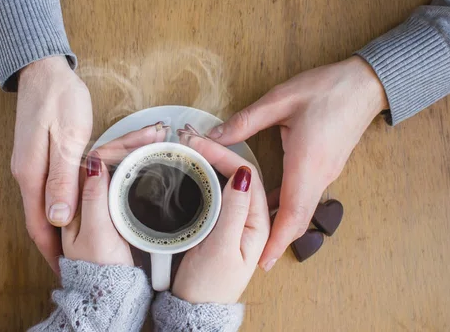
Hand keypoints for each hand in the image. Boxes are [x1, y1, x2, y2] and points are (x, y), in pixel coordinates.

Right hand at [11, 56, 92, 273]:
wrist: (44, 69)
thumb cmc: (59, 99)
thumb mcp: (67, 139)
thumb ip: (62, 179)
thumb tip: (57, 219)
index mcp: (31, 174)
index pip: (38, 224)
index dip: (51, 250)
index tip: (63, 270)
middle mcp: (26, 173)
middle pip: (39, 218)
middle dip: (55, 243)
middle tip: (73, 261)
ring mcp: (30, 164)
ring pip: (43, 204)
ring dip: (58, 224)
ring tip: (75, 242)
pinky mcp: (37, 154)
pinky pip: (47, 188)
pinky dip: (59, 203)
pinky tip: (72, 208)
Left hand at [62, 123, 170, 264]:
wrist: (108, 292)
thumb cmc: (98, 268)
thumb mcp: (95, 233)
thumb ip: (93, 198)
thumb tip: (94, 164)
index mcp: (70, 199)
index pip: (94, 159)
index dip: (120, 144)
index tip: (142, 135)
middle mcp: (79, 197)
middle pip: (106, 159)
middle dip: (131, 142)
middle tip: (157, 132)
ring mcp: (94, 201)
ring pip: (114, 165)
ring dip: (134, 150)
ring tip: (156, 137)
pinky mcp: (106, 208)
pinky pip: (120, 177)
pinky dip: (135, 165)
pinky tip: (148, 158)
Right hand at [172, 134, 269, 303]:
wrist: (194, 308)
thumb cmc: (209, 285)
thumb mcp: (221, 246)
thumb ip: (233, 211)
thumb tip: (242, 174)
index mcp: (258, 224)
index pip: (245, 177)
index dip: (223, 156)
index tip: (200, 143)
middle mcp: (251, 219)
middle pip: (238, 176)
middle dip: (217, 154)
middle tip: (191, 140)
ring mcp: (235, 221)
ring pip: (228, 182)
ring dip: (211, 163)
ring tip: (192, 148)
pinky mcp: (221, 224)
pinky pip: (218, 193)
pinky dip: (207, 177)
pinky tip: (195, 169)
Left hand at [206, 56, 387, 270]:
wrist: (366, 84)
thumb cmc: (327, 89)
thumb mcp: (280, 100)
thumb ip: (245, 121)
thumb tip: (214, 136)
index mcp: (306, 164)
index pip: (292, 214)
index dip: (278, 241)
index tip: (264, 262)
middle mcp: (320, 176)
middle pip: (299, 219)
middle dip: (279, 240)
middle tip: (258, 256)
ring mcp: (327, 172)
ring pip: (304, 208)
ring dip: (284, 223)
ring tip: (259, 231)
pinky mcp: (328, 166)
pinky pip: (308, 194)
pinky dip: (291, 205)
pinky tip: (272, 199)